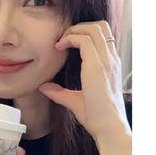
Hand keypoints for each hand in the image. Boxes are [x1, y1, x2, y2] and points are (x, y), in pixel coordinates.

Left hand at [38, 20, 129, 142]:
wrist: (109, 128)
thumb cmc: (98, 118)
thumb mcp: (76, 101)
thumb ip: (61, 93)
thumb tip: (44, 87)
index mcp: (110, 64)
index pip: (103, 35)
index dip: (84, 32)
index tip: (66, 43)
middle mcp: (111, 59)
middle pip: (100, 26)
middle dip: (79, 26)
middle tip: (63, 38)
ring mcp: (106, 61)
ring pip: (94, 28)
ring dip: (74, 30)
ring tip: (61, 42)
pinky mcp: (97, 66)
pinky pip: (84, 40)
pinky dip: (70, 38)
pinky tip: (60, 48)